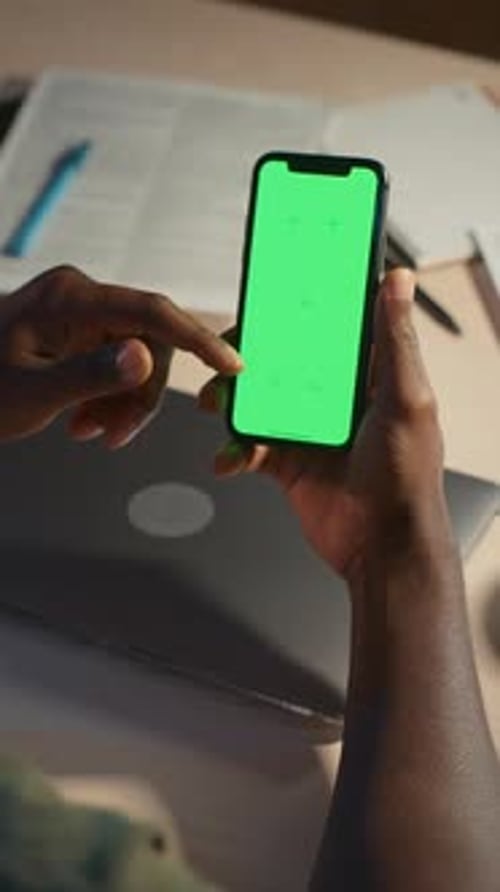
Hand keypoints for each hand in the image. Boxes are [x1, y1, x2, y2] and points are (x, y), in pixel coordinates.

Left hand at [0, 265, 240, 446]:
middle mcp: (80, 298)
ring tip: (90, 432)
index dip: (198, 340)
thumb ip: (90, 376)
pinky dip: (110, 399)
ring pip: (138, 359)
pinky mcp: (80, 332)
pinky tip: (84, 421)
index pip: (151, 312)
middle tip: (117, 435)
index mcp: (70, 299)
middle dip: (142, 394)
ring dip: (124, 403)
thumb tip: (145, 359)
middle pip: (150, 343)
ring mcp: (81, 314)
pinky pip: (118, 364)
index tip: (232, 366)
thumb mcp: (33, 394)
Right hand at [199, 269, 447, 579]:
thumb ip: (395, 340)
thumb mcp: (406, 399)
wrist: (381, 546)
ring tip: (212, 404)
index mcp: (365, 377)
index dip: (296, 313)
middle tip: (223, 358)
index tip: (266, 297)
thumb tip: (398, 280)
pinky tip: (227, 459)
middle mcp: (333, 400)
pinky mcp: (287, 463)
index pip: (324, 332)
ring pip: (256, 402)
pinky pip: (249, 447)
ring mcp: (307, 431)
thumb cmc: (406, 477)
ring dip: (229, 401)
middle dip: (246, 359)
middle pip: (280, 363)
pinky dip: (233, 452)